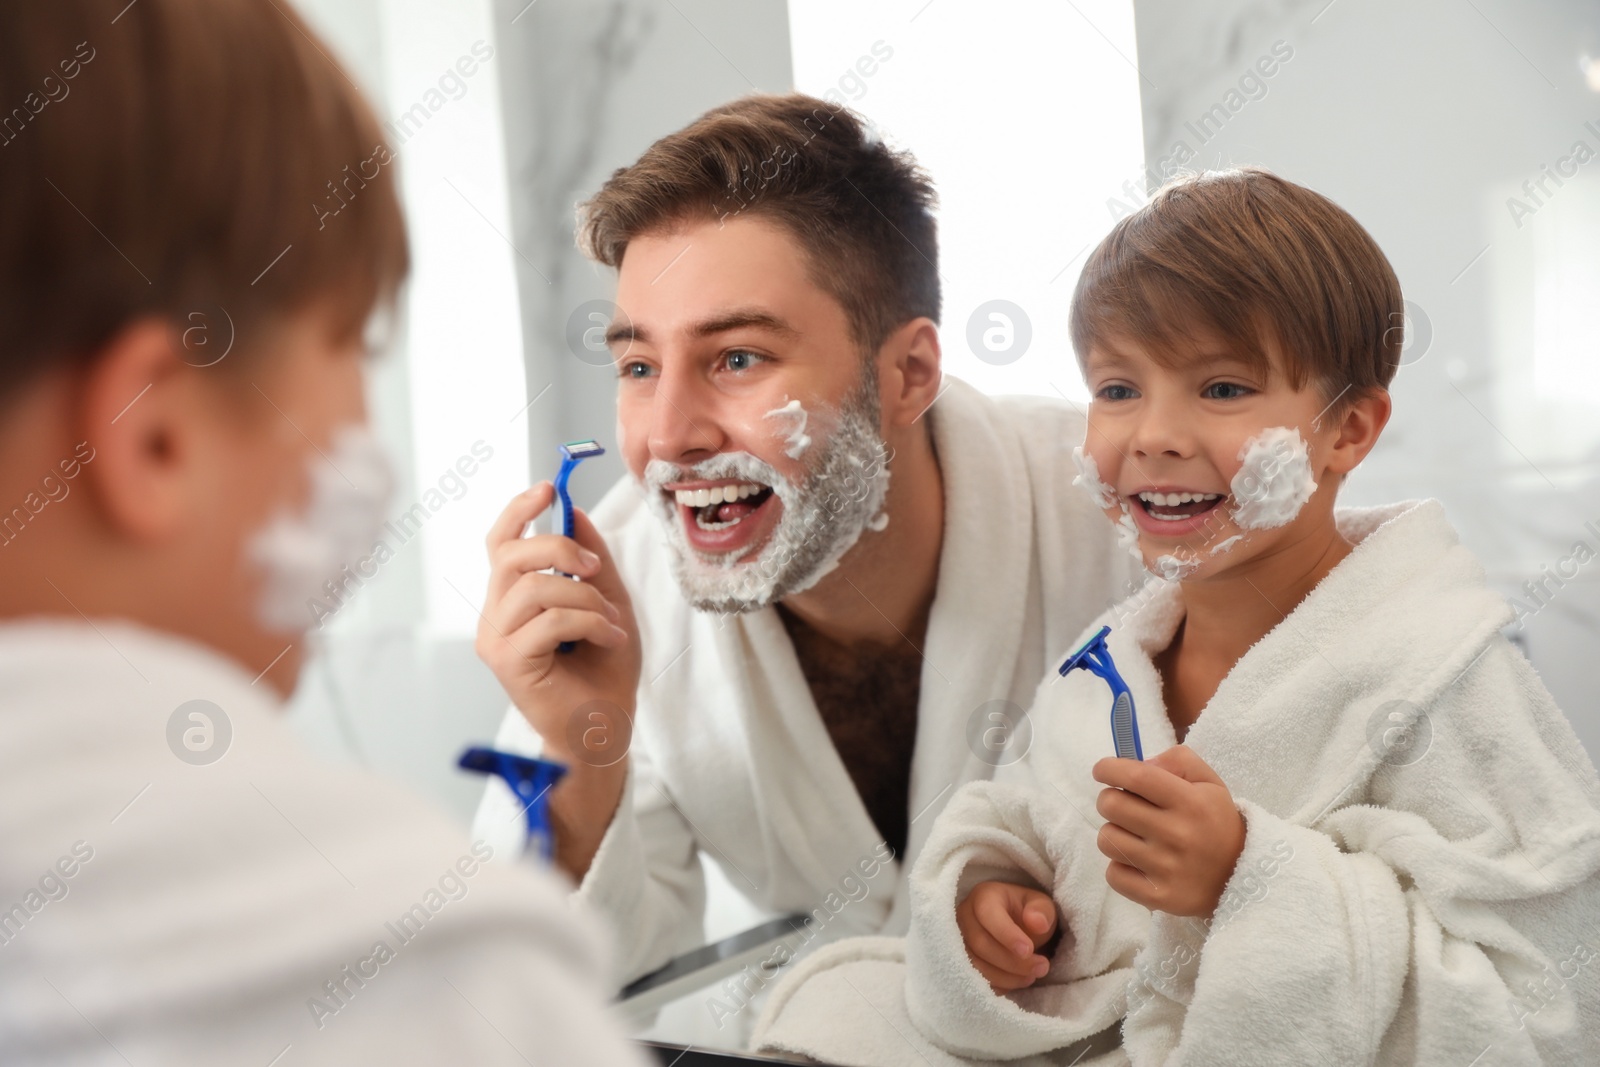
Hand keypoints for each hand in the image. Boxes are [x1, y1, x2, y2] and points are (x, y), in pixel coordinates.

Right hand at [476, 484, 641, 874]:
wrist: (607, 726)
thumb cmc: (604, 670)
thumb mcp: (608, 600)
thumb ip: (592, 558)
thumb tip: (573, 510)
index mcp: (513, 598)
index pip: (501, 542)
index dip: (519, 510)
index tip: (548, 488)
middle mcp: (496, 615)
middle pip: (511, 554)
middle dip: (561, 549)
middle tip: (596, 570)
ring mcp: (497, 639)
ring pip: (536, 587)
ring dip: (586, 598)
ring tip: (610, 621)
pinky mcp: (509, 662)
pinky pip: (550, 619)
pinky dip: (590, 622)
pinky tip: (609, 639)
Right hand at [955, 881, 1059, 992]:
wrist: (1016, 926)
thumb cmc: (1028, 913)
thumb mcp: (1041, 906)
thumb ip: (1042, 911)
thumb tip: (1038, 923)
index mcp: (983, 896)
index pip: (987, 914)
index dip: (1007, 934)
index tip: (1029, 950)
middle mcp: (964, 916)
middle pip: (980, 944)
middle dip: (1012, 961)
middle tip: (1041, 967)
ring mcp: (959, 941)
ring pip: (975, 965)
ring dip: (1007, 976)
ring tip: (1033, 975)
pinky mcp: (961, 962)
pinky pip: (975, 979)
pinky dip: (999, 985)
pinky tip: (1018, 981)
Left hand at [1091, 745, 1245, 917]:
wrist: (1243, 877)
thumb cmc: (1217, 823)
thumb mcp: (1209, 783)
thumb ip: (1178, 761)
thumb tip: (1141, 763)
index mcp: (1190, 802)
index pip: (1137, 777)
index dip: (1109, 769)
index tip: (1102, 770)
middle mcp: (1177, 834)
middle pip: (1112, 806)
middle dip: (1110, 799)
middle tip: (1123, 805)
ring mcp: (1166, 868)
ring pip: (1107, 840)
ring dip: (1114, 834)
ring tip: (1134, 836)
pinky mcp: (1158, 896)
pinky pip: (1113, 875)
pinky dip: (1120, 867)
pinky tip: (1138, 863)